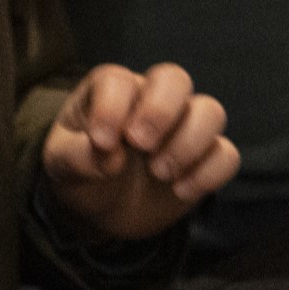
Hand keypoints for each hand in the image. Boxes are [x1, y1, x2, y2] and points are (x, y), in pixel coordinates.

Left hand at [43, 63, 238, 240]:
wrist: (103, 211)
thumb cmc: (81, 174)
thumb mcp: (62, 167)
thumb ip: (77, 157)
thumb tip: (111, 155)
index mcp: (112, 92)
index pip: (119, 81)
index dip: (112, 108)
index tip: (102, 142)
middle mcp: (152, 101)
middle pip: (175, 79)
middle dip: (161, 111)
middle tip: (141, 145)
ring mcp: (183, 128)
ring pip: (211, 112)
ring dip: (189, 143)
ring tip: (160, 173)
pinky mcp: (205, 159)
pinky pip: (226, 155)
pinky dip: (208, 173)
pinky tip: (180, 191)